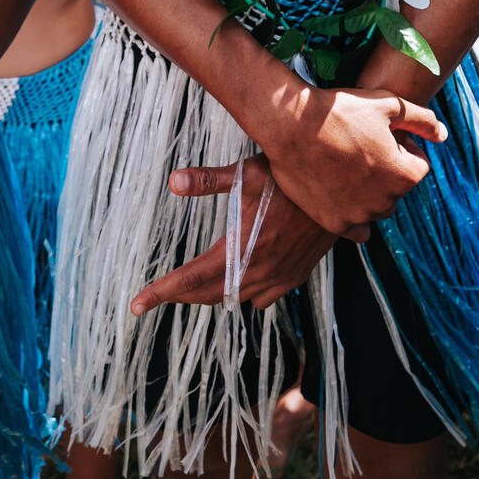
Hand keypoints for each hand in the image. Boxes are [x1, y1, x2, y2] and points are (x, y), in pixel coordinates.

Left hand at [131, 157, 335, 312]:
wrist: (342, 192)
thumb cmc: (291, 178)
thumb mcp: (247, 173)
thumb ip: (208, 180)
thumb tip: (173, 181)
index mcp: (240, 249)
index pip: (191, 279)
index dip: (161, 292)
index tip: (136, 305)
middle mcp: (258, 271)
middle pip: (209, 294)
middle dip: (181, 295)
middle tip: (157, 293)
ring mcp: (278, 279)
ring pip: (234, 298)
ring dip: (211, 294)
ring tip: (192, 285)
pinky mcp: (294, 278)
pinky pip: (261, 298)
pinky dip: (243, 293)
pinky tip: (238, 280)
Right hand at [265, 84, 443, 236]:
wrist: (291, 125)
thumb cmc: (340, 112)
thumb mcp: (388, 104)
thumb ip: (423, 121)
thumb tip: (443, 135)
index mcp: (404, 175)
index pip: (419, 165)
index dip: (403, 147)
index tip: (382, 135)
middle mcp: (386, 201)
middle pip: (397, 188)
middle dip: (387, 172)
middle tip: (360, 148)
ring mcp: (360, 215)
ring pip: (377, 207)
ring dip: (370, 192)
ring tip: (345, 165)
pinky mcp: (335, 222)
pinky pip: (357, 230)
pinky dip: (354, 215)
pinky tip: (341, 193)